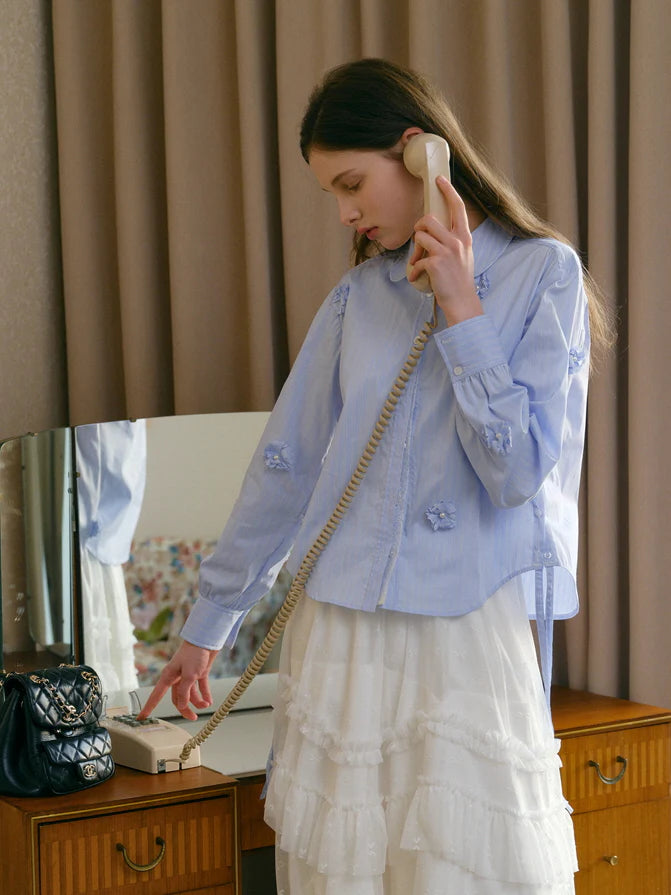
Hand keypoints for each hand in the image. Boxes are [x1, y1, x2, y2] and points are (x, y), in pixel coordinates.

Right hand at [136, 640, 218, 720]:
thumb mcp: (189, 675)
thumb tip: (180, 706)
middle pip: (177, 698)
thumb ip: (184, 692)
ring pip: (190, 694)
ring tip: (206, 704)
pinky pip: (200, 688)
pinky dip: (205, 694)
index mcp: (168, 676)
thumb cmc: (195, 653)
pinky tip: (209, 700)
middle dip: (185, 708)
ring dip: (198, 701)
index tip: (141, 717)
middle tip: (193, 717)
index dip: (149, 707)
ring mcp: (188, 676)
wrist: (206, 639)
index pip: (156, 695)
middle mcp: (176, 677)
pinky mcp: (199, 673)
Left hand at [408, 176, 483, 325]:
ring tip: (418, 261)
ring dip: (415, 249)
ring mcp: (446, 252)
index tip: (439, 180)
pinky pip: (417, 259)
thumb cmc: (460, 280)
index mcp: (465, 236)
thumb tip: (435, 231)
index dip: (448, 190)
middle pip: (430, 219)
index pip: (457, 206)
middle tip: (420, 240)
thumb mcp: (464, 254)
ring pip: (420, 236)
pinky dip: (414, 270)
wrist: (462, 302)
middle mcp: (457, 241)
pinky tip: (417, 277)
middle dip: (419, 227)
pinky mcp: (435, 263)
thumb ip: (453, 240)